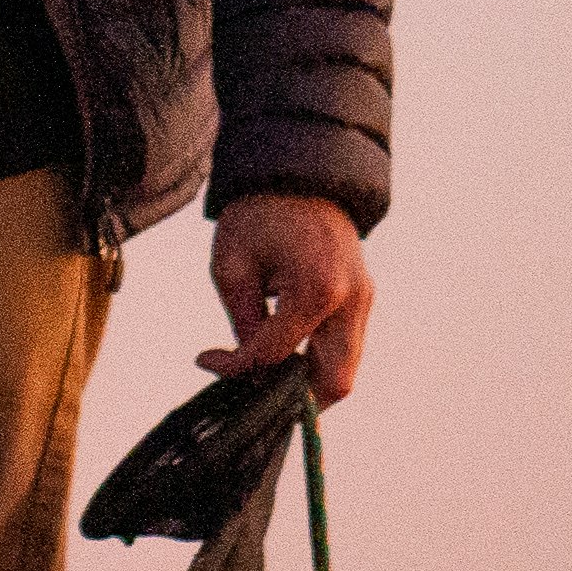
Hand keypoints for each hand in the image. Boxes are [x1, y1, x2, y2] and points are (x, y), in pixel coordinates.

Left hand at [202, 194, 374, 399]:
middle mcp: (351, 300)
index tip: (208, 360)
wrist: (300, 174)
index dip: (238, 367)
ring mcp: (364, 300)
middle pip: (334, 381)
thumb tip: (247, 368)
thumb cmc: (259, 214)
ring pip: (345, 370)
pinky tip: (283, 351)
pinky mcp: (364, 297)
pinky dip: (317, 359)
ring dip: (306, 380)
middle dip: (291, 396)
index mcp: (317, 290)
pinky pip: (345, 347)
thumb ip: (244, 323)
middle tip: (250, 389)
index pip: (277, 356)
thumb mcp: (233, 267)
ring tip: (263, 369)